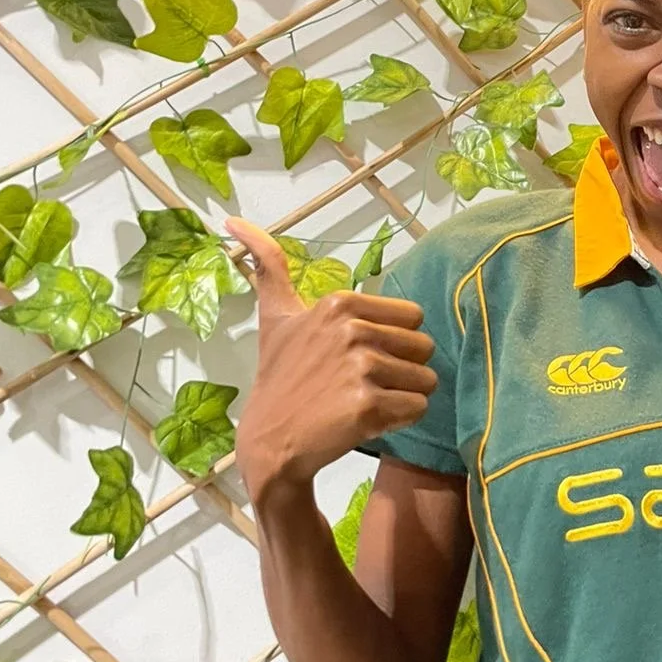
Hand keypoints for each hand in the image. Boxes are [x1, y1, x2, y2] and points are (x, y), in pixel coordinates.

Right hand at [224, 217, 438, 500]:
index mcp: (338, 303)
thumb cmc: (280, 378)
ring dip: (403, 396)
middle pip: (424, 347)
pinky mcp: (368, 405)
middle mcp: (351, 330)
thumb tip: (235, 219)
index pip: (412, 317)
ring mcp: (360, 368)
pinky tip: (368, 421)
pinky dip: (401, 419)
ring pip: (426, 380)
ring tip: (365, 402)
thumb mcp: (275, 317)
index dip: (394, 342)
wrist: (270, 442)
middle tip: (364, 384)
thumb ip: (268, 268)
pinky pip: (418, 407)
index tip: (358, 358)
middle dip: (403, 369)